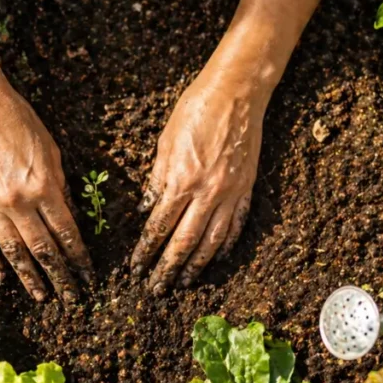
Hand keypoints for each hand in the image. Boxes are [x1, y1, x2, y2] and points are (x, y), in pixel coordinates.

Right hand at [0, 81, 92, 301]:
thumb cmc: (19, 122)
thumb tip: (70, 218)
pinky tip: (0, 278)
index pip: (66, 232)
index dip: (79, 257)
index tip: (88, 275)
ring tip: (41, 297)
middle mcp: (18, 203)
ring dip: (29, 277)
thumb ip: (61, 188)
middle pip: (43, 249)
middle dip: (60, 276)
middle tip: (71, 298)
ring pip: (14, 251)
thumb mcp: (52, 152)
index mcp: (43, 187)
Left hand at [130, 41, 270, 293]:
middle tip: (157, 289)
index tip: (136, 268)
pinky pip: (236, 226)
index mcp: (182, 179)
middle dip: (168, 269)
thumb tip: (149, 209)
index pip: (159, 226)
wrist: (237, 93)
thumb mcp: (165, 142)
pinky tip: (216, 258)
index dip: (146, 251)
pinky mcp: (247, 188)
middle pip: (185, 242)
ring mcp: (230, 193)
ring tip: (185, 282)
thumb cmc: (195, 110)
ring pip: (212, 241)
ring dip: (196, 266)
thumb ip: (158, 179)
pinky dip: (225, 246)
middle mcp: (207, 192)